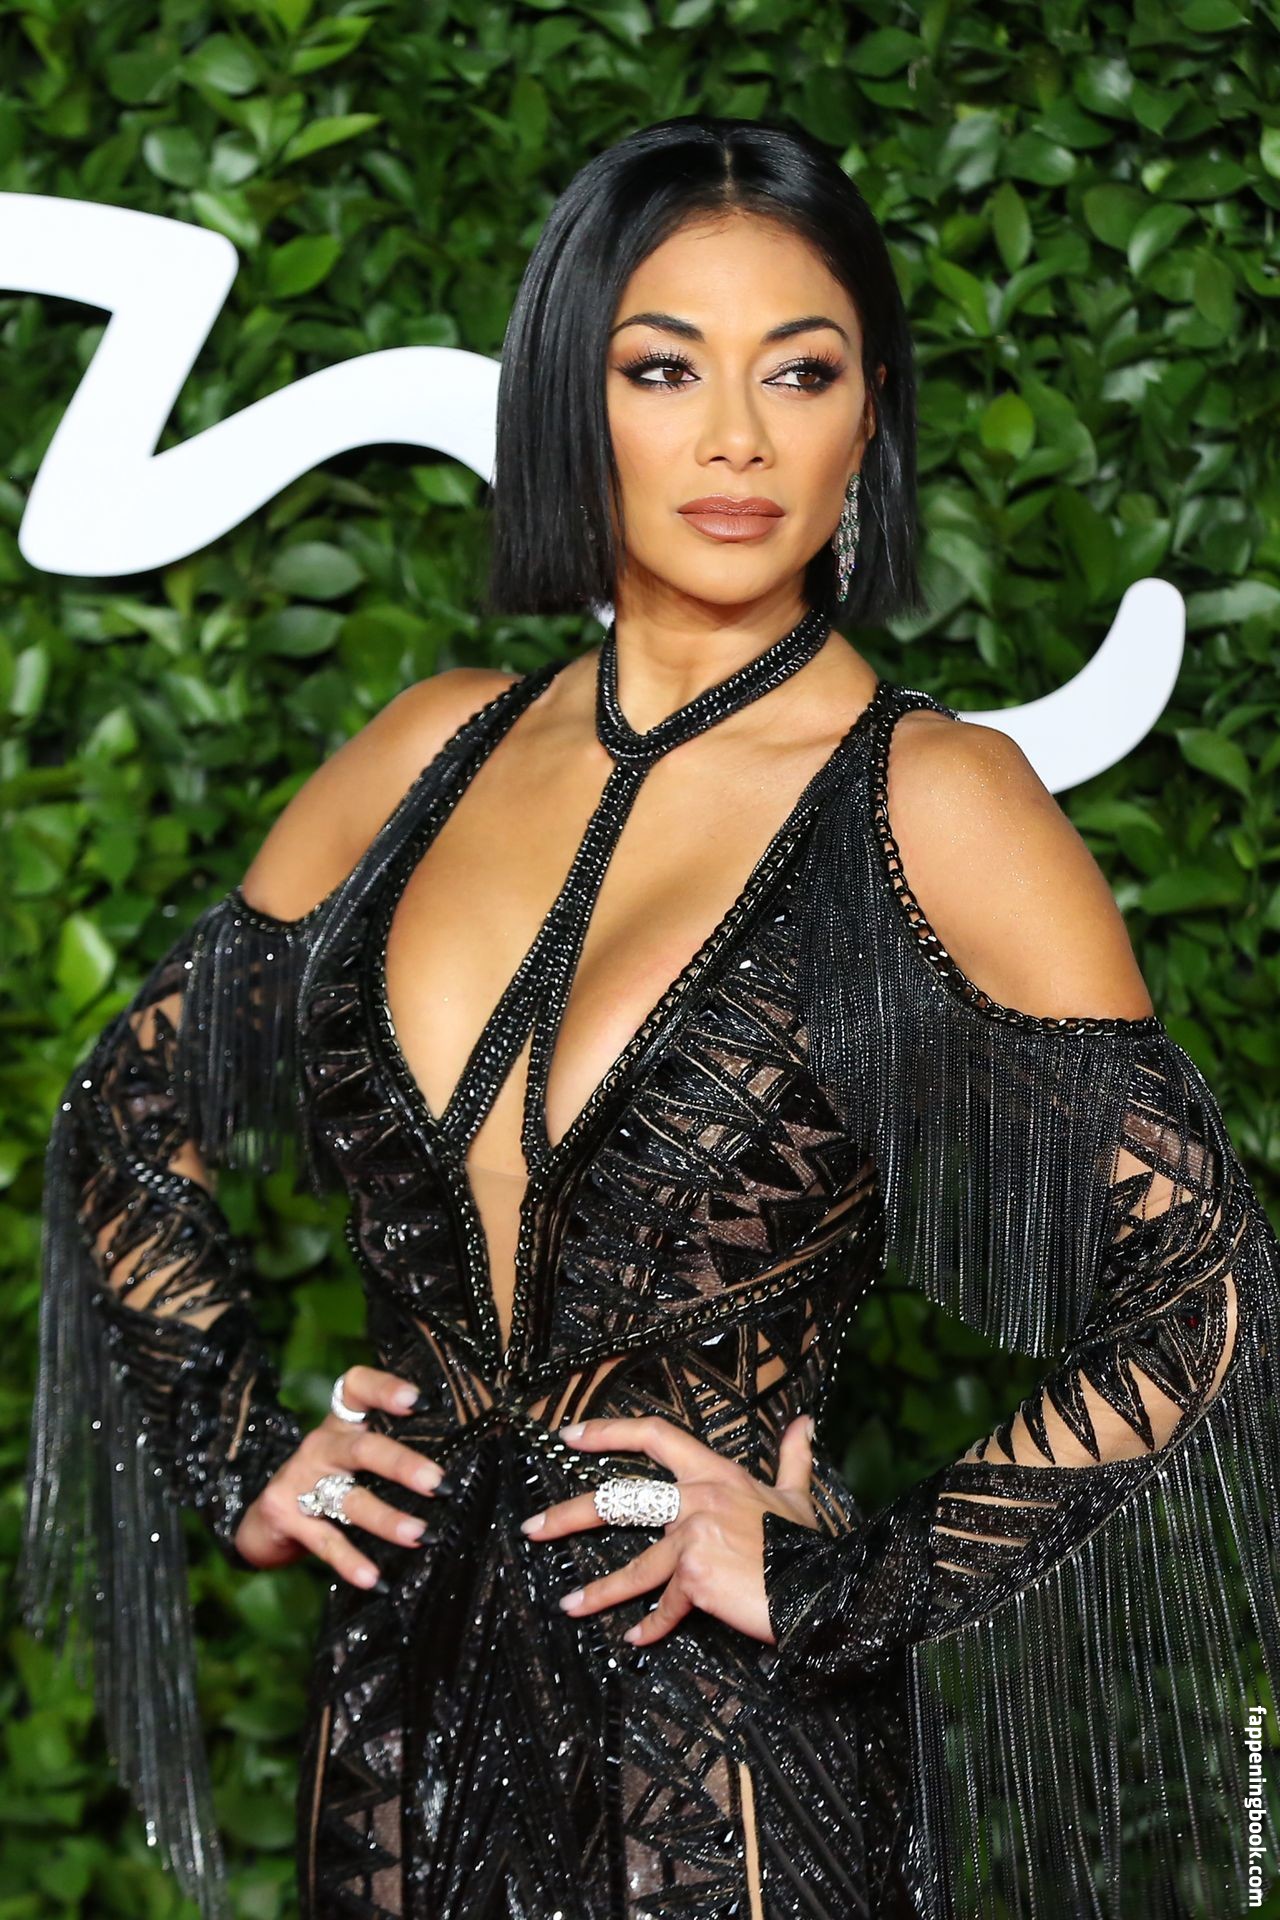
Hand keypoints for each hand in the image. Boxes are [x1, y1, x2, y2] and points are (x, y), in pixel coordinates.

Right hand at [232, 1366, 449, 1589]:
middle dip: (402, 1465)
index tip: (420, 1401)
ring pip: (349, 1498)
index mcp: (341, 1424)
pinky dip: (351, 1561)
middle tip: (439, 1483)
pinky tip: (374, 1579)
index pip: (357, 1388)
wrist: (266, 1518)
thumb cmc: (328, 1481)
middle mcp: (320, 1444)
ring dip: (387, 1518)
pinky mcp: (285, 1514)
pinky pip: (325, 1541)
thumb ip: (388, 1450)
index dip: (386, 1388)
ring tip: (420, 1535)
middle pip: (363, 1447)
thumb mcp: (351, 1456)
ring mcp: (299, 1478)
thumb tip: (459, 1466)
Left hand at [520, 1412, 820, 1646]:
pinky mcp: (697, 1577)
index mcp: (715, 1473)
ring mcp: (695, 1537)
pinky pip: (665, 1606)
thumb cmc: (808, 1544)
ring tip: (569, 1605)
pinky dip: (650, 1626)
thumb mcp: (796, 1495)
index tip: (569, 1436)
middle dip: (568, 1514)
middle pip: (620, 1499)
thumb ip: (793, 1456)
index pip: (655, 1436)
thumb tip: (803, 1422)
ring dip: (597, 1591)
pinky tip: (634, 1638)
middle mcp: (698, 1498)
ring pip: (634, 1565)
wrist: (823, 1586)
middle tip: (533, 1527)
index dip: (609, 1431)